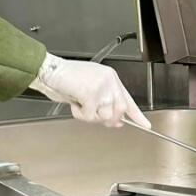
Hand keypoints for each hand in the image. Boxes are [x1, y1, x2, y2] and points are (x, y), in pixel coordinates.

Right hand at [31, 55, 151, 128]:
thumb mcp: (89, 89)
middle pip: (119, 111)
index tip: (146, 125)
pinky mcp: (91, 93)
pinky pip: (89, 115)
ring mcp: (102, 86)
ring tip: (79, 104)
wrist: (49, 69)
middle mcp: (110, 81)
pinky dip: (79, 113)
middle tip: (93, 115)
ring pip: (104, 115)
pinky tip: (74, 102)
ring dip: (89, 116)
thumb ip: (103, 103)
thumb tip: (115, 120)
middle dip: (107, 120)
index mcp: (111, 78)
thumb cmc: (65, 78)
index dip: (137, 115)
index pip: (128, 100)